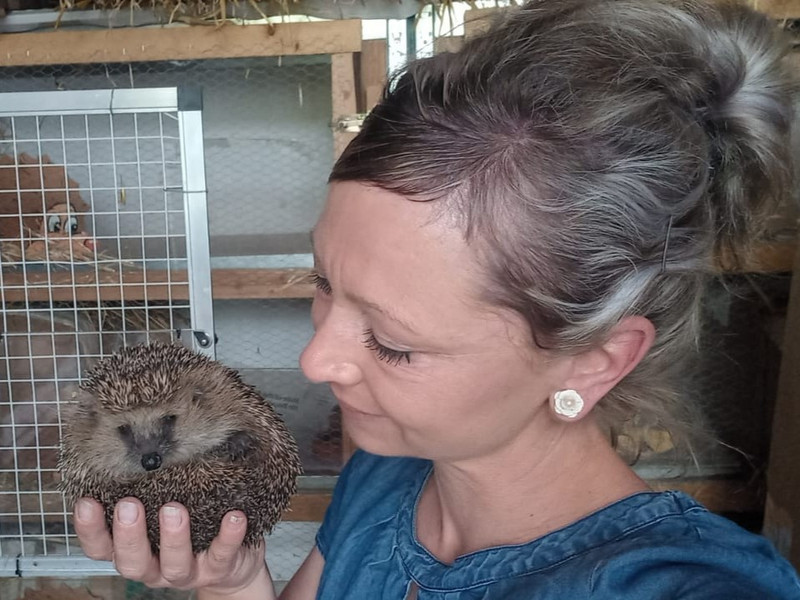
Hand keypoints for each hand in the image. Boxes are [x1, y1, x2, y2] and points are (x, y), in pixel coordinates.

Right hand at [73, 497, 271, 595]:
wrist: (232, 566)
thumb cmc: (192, 527)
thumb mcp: (163, 508)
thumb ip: (150, 490)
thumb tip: (137, 443)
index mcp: (136, 550)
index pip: (101, 547)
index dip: (91, 529)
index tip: (87, 502)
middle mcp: (155, 566)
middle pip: (132, 562)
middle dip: (129, 535)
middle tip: (129, 505)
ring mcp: (187, 571)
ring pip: (175, 564)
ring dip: (173, 537)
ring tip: (174, 509)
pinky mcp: (219, 569)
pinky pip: (222, 555)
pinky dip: (228, 536)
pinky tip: (234, 516)